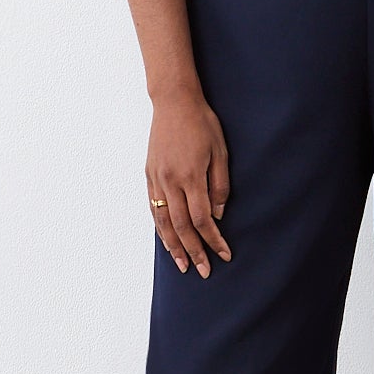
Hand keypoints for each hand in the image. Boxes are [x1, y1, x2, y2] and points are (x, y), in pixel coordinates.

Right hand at [148, 90, 232, 275]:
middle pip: (182, 227)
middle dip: (194, 252)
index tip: (224, 254)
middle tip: (204, 272)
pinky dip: (160, 228)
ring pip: (164, 222)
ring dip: (173, 247)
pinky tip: (166, 240)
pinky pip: (154, 208)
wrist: (173, 102)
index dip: (213, 240)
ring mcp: (157, 179)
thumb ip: (219, 185)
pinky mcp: (149, 175)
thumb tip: (217, 215)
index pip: (202, 219)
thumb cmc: (202, 123)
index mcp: (191, 176)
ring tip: (182, 266)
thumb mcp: (221, 151)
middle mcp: (171, 181)